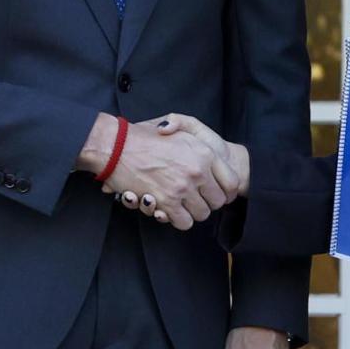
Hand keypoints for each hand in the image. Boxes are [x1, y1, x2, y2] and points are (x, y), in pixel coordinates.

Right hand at [82, 114, 238, 228]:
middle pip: (218, 202)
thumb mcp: (176, 125)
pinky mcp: (166, 202)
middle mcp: (198, 171)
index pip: (232, 183)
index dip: (227, 192)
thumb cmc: (144, 136)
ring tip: (181, 202)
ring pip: (202, 214)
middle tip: (195, 197)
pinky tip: (170, 208)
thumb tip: (206, 154)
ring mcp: (183, 188)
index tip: (217, 192)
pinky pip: (184, 222)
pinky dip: (178, 219)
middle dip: (208, 202)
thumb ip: (199, 139)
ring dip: (192, 212)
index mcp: (205, 153)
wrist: (117, 146)